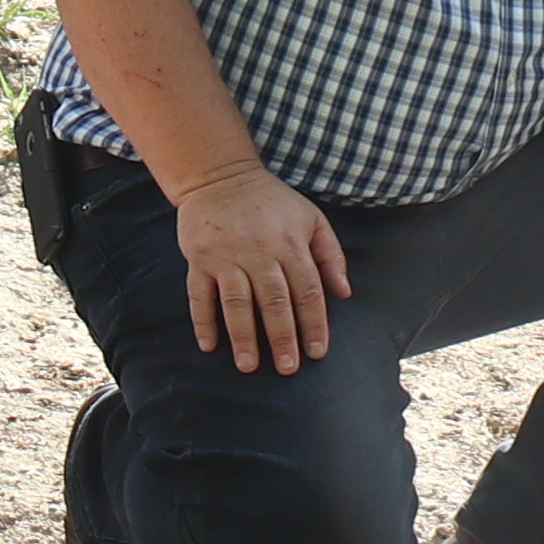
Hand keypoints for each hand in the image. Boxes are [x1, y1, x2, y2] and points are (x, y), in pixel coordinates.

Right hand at [172, 162, 351, 375]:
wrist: (220, 176)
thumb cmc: (271, 202)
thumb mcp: (310, 218)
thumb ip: (330, 255)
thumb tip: (344, 294)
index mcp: (290, 244)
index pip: (307, 291)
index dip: (314, 323)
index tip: (317, 352)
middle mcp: (259, 252)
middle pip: (274, 301)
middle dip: (282, 337)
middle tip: (287, 368)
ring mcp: (226, 256)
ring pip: (236, 302)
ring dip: (243, 335)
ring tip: (248, 366)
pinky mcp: (199, 258)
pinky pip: (199, 294)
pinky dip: (202, 321)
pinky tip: (208, 346)